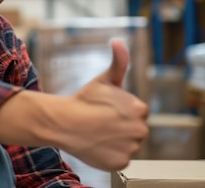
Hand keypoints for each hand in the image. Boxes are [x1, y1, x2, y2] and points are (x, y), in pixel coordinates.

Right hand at [59, 39, 148, 170]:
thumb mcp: (105, 79)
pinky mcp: (121, 163)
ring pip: (127, 145)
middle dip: (121, 126)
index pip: (136, 113)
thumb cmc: (84, 100)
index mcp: (140, 109)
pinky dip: (110, 155)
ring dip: (116, 141)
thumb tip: (118, 41)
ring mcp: (131, 148)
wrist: (64, 122)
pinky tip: (98, 145)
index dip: (120, 111)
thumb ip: (119, 61)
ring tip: (98, 133)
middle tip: (101, 122)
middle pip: (134, 130)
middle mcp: (140, 130)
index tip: (106, 110)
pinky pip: (120, 159)